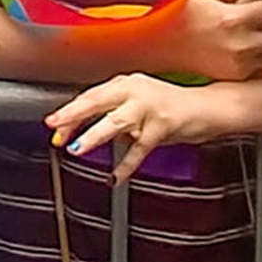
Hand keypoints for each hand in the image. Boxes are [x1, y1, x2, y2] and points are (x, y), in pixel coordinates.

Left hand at [45, 74, 198, 183]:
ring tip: (78, 147)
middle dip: (73, 115)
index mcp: (125, 84)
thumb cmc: (171, 107)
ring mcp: (149, 107)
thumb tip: (82, 132)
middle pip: (97, 101)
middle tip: (55, 126)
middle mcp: (135, 91)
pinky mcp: (163, 125)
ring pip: (116, 121)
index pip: (91, 96)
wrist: (208, 107)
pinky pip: (139, 148)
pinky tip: (114, 177)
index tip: (53, 124)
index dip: (70, 111)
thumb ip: (112, 115)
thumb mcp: (138, 104)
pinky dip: (126, 165)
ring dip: (95, 135)